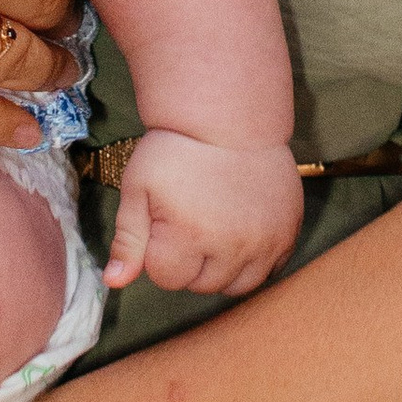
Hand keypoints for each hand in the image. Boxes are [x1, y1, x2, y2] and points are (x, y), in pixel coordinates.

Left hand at [103, 131, 302, 297]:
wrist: (230, 116)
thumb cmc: (177, 149)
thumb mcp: (139, 187)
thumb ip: (128, 239)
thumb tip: (114, 282)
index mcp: (190, 237)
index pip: (167, 278)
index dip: (160, 251)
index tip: (164, 220)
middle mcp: (232, 247)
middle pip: (202, 285)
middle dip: (190, 261)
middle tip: (190, 220)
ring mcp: (265, 242)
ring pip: (238, 286)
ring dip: (222, 268)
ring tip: (214, 229)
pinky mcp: (287, 233)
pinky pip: (270, 270)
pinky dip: (254, 261)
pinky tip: (241, 231)